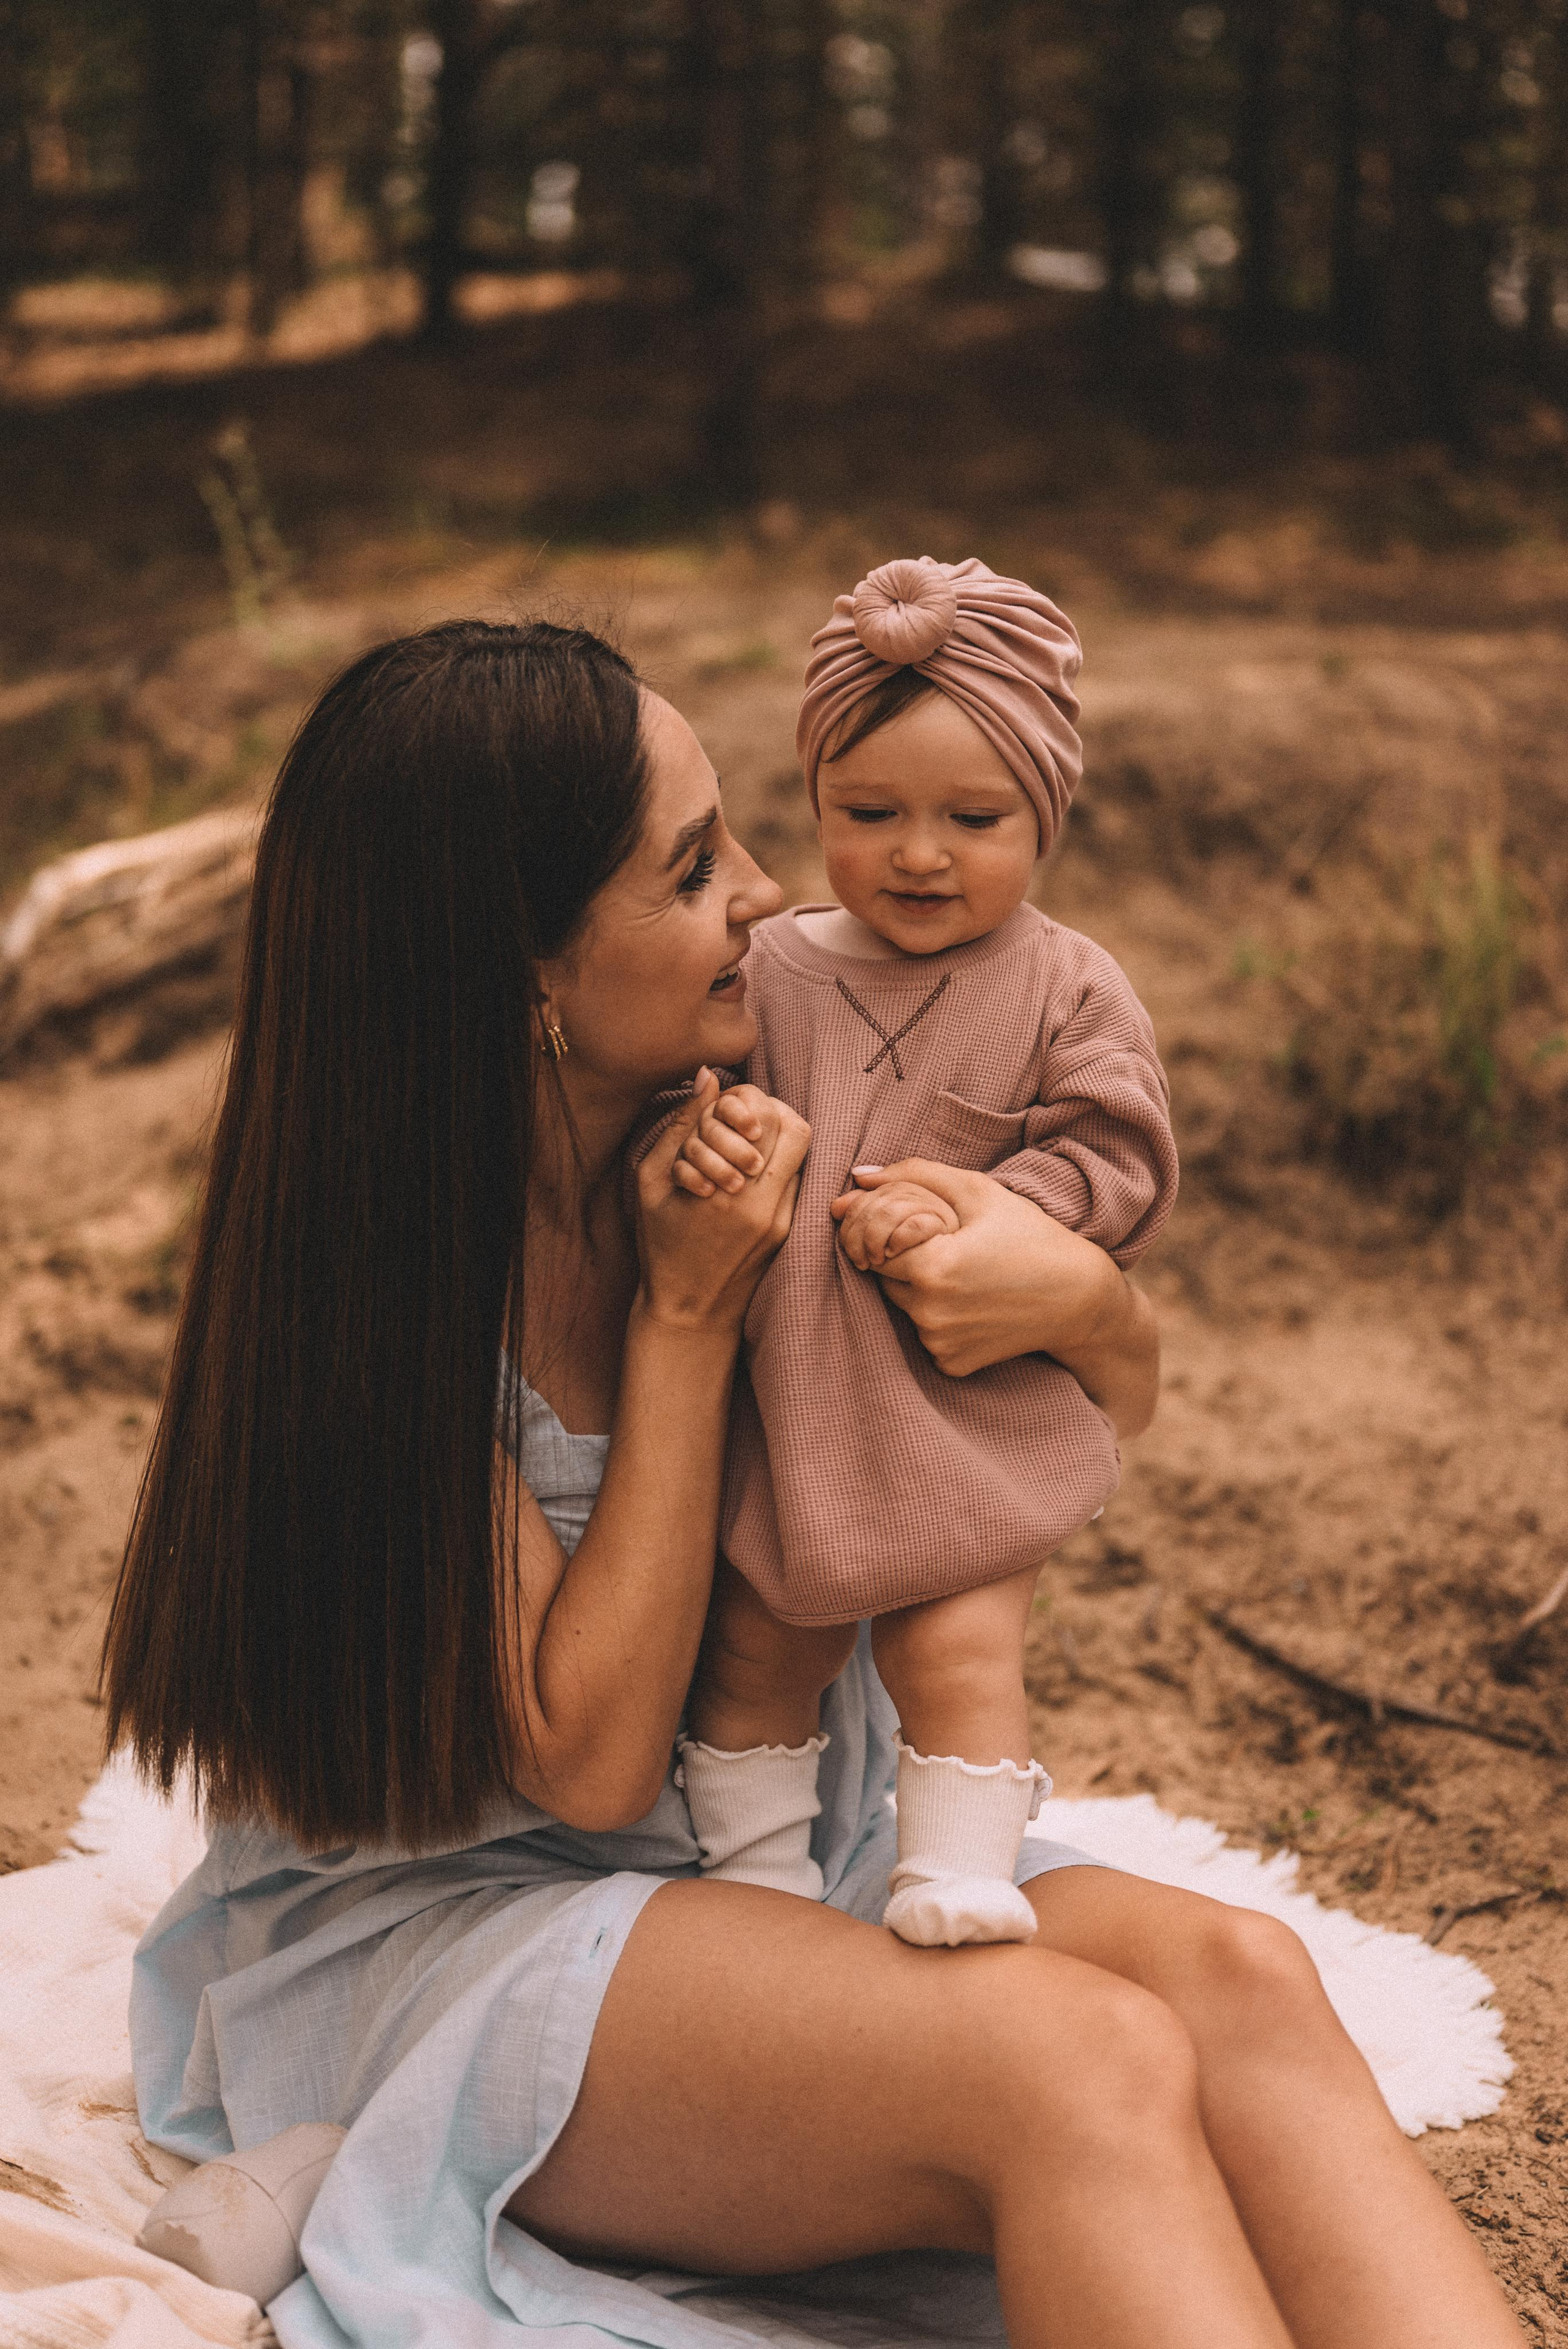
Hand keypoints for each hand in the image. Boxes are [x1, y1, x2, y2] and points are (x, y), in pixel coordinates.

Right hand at [637, 1071, 809, 1335]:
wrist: (689, 1309)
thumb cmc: (661, 1243)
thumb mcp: (652, 1181)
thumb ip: (680, 1127)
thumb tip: (707, 1077)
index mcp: (728, 1192)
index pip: (767, 1119)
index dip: (750, 1102)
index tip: (729, 1109)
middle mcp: (763, 1206)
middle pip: (795, 1130)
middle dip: (768, 1113)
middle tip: (741, 1120)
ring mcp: (782, 1220)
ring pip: (801, 1153)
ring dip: (775, 1138)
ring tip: (744, 1144)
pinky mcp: (789, 1230)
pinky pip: (795, 1179)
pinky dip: (776, 1165)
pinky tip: (748, 1172)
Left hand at [831, 1162, 1154, 1431]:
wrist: (1080, 1299)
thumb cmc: (1031, 1236)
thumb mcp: (979, 1192)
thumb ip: (914, 1175)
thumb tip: (858, 1175)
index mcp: (933, 1267)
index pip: (873, 1242)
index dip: (890, 1228)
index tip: (921, 1225)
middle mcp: (929, 1312)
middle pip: (882, 1276)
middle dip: (901, 1257)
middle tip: (947, 1245)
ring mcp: (938, 1343)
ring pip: (900, 1306)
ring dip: (916, 1287)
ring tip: (964, 1273)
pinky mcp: (950, 1364)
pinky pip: (923, 1334)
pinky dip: (937, 1317)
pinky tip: (972, 1303)